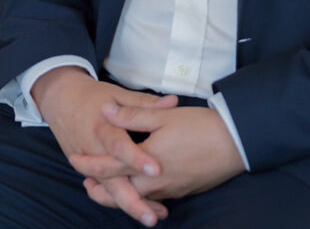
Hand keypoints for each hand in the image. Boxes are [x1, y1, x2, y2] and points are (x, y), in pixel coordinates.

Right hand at [32, 67, 178, 225]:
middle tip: (153, 215)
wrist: (61, 101)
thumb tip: (173, 102)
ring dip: (130, 205)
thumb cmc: (92, 97)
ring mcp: (89, 165)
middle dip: (133, 200)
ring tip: (152, 217)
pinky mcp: (88, 173)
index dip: (137, 159)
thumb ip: (144, 103)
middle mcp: (95, 150)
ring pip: (109, 191)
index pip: (120, 146)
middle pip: (112, 181)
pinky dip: (121, 201)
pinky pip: (106, 190)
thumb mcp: (117, 94)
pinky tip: (141, 208)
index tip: (156, 170)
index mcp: (103, 127)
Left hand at [70, 104, 245, 211]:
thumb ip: (132, 114)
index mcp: (145, 162)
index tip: (74, 158)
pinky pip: (154, 198)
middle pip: (119, 192)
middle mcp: (154, 183)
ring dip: (119, 193)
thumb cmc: (198, 126)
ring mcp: (169, 190)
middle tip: (85, 182)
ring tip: (109, 186)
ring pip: (136, 198)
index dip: (89, 163)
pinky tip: (142, 188)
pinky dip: (141, 196)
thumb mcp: (162, 116)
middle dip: (100, 189)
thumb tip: (105, 109)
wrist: (235, 143)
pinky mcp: (182, 191)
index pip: (109, 167)